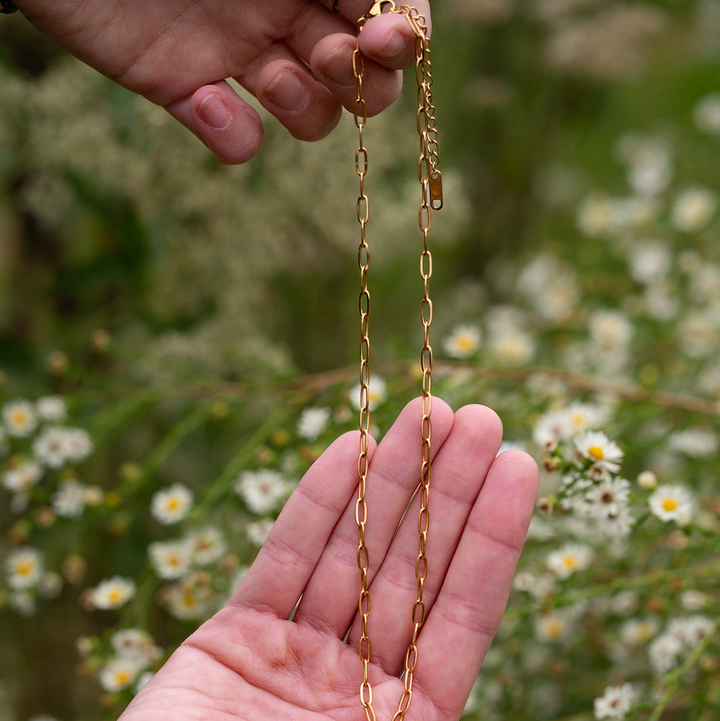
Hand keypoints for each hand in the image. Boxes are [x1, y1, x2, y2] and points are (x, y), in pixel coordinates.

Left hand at [18, 0, 430, 163]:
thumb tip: (388, 0)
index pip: (388, 20)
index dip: (401, 40)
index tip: (381, 38)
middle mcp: (286, 16)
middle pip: (363, 84)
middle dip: (358, 83)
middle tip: (319, 54)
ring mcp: (238, 56)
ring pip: (311, 117)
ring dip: (302, 107)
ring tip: (264, 74)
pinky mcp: (185, 88)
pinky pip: (235, 139)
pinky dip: (232, 135)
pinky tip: (204, 101)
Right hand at [120, 398, 537, 720]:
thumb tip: (460, 693)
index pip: (463, 615)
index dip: (492, 539)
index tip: (519, 467)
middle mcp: (355, 682)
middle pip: (412, 566)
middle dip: (446, 488)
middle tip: (479, 417)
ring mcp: (295, 653)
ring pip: (353, 549)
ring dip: (390, 477)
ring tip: (426, 413)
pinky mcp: (234, 636)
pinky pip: (283, 560)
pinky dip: (316, 503)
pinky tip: (351, 449)